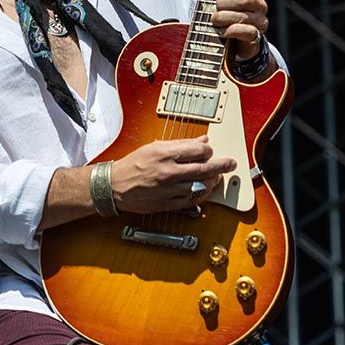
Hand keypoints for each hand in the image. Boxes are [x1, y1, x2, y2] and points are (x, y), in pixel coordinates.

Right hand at [110, 135, 235, 213]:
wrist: (114, 186)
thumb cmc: (133, 165)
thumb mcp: (154, 147)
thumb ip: (180, 144)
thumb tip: (201, 141)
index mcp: (164, 154)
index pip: (197, 151)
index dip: (208, 151)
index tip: (210, 151)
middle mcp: (168, 172)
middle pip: (204, 168)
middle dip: (221, 165)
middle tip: (230, 163)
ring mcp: (169, 190)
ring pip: (200, 186)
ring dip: (212, 181)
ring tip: (216, 177)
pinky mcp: (168, 204)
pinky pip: (191, 200)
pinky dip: (200, 195)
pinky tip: (204, 190)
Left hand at [187, 0, 268, 58]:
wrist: (233, 40)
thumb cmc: (225, 14)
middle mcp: (259, 4)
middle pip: (242, 0)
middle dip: (223, 4)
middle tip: (214, 9)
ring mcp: (260, 21)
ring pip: (243, 16)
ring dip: (223, 18)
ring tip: (214, 21)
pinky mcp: (256, 36)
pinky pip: (246, 31)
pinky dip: (231, 31)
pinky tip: (223, 32)